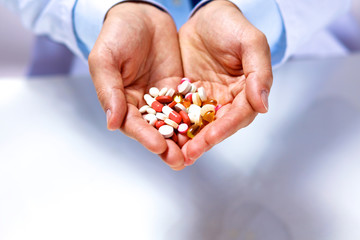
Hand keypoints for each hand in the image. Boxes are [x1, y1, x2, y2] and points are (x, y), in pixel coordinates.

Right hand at [88, 3, 185, 169]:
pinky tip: (205, 129)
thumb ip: (108, 89)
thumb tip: (111, 123)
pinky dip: (195, 118)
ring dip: (182, 139)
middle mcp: (143, 104)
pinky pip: (188, 106)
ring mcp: (163, 98)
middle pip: (154, 130)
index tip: (157, 146)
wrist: (143, 14)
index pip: (132, 124)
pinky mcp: (179, 89)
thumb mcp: (106, 58)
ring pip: (173, 123)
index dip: (144, 136)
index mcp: (121, 101)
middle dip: (166, 146)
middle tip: (178, 160)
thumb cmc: (118, 34)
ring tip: (193, 153)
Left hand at [179, 0, 272, 164]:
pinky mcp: (187, 94)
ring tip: (173, 154)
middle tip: (188, 154)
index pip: (239, 114)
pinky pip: (180, 111)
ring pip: (198, 123)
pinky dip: (172, 123)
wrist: (204, 14)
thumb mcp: (250, 41)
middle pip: (217, 125)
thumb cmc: (230, 24)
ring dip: (186, 139)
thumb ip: (260, 71)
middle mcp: (227, 99)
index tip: (211, 137)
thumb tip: (263, 105)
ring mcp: (206, 98)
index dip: (226, 127)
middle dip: (203, 141)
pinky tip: (162, 133)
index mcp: (246, 90)